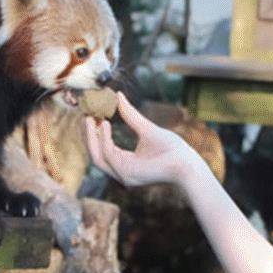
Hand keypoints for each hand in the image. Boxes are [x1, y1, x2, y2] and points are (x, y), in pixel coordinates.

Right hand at [81, 91, 202, 187]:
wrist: (186, 162)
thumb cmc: (171, 148)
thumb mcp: (145, 128)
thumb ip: (130, 115)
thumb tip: (118, 96)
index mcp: (125, 163)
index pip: (102, 150)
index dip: (94, 134)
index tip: (91, 115)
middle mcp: (121, 173)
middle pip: (95, 155)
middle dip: (88, 136)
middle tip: (86, 116)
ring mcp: (123, 176)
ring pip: (97, 157)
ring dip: (92, 137)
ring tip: (92, 118)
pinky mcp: (127, 175)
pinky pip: (109, 156)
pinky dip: (104, 140)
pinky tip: (105, 124)